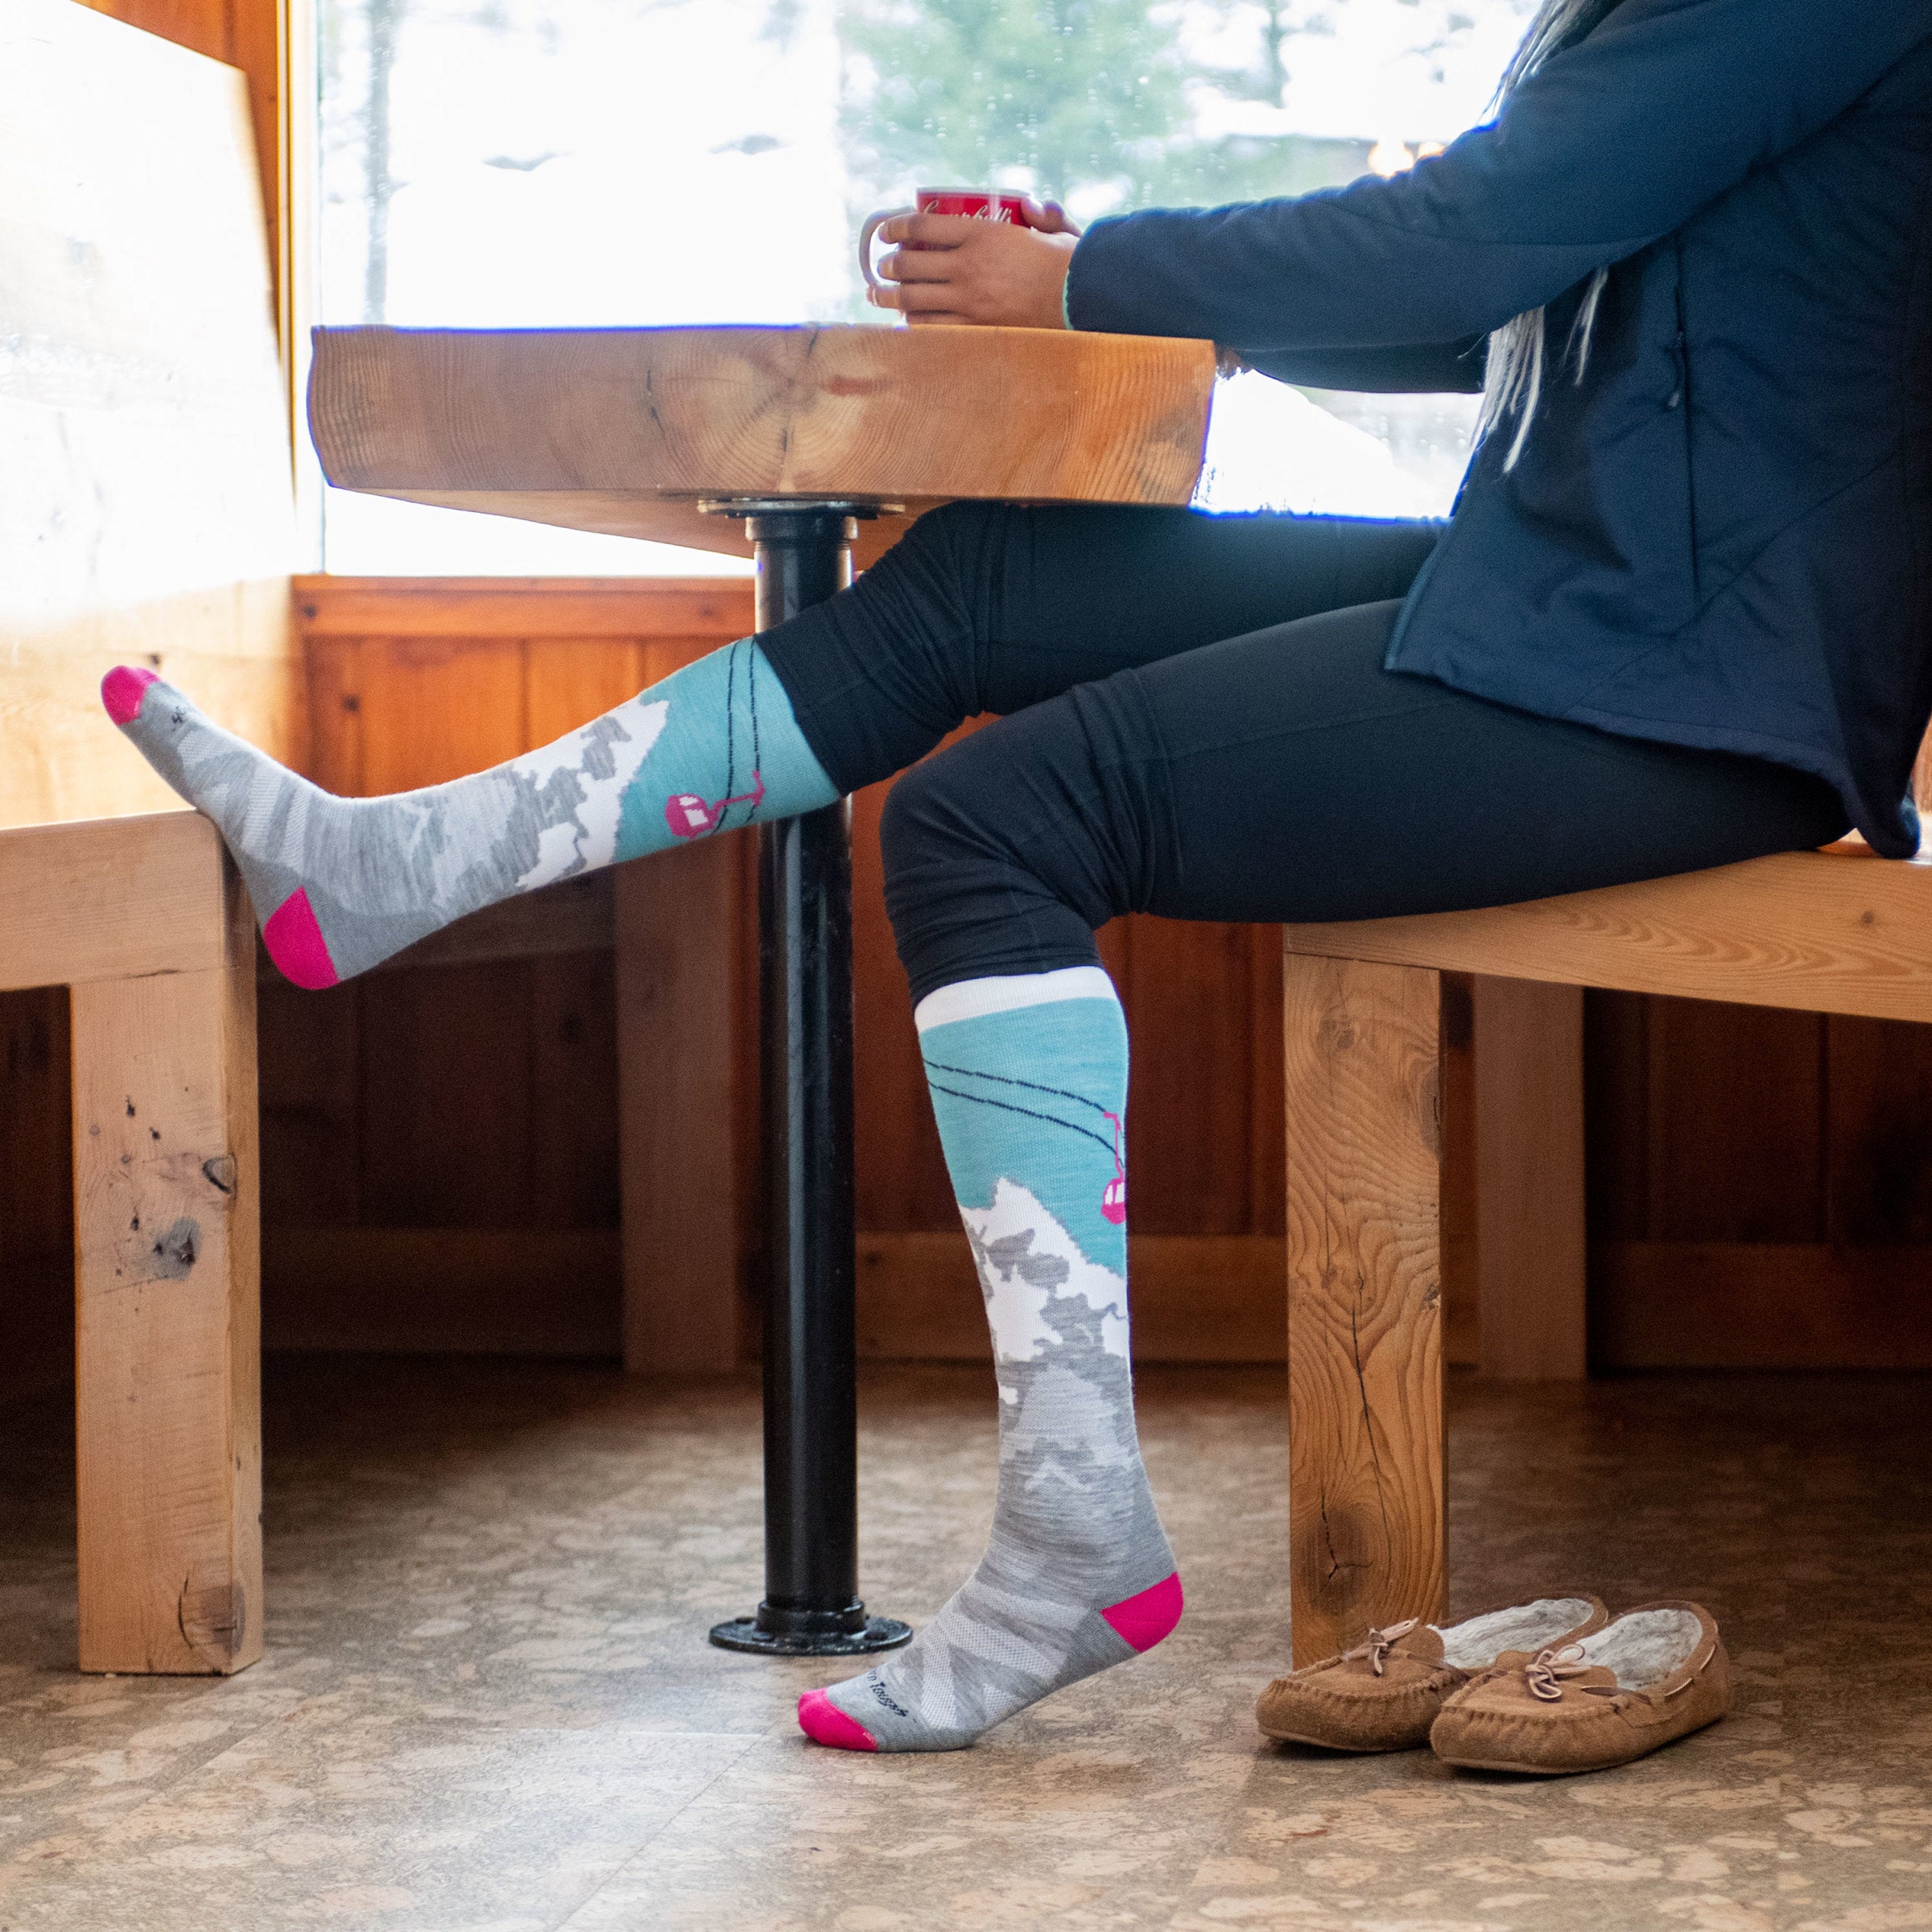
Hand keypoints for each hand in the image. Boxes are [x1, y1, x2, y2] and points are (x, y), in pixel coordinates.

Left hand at [869, 200, 1080, 328]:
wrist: (1078, 300)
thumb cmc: (1068, 263)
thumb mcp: (1054, 228)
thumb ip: (1041, 213)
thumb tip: (1030, 205)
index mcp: (981, 233)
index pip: (923, 226)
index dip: (897, 227)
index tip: (885, 230)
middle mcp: (967, 265)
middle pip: (911, 263)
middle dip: (889, 265)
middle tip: (883, 266)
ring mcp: (967, 300)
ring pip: (913, 298)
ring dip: (889, 296)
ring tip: (877, 294)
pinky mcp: (974, 328)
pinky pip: (931, 327)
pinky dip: (912, 323)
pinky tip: (904, 321)